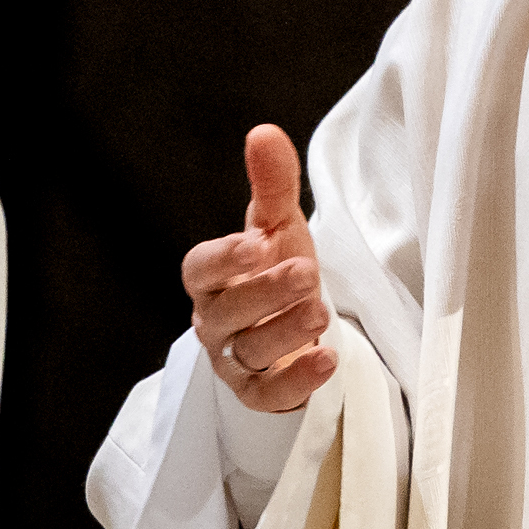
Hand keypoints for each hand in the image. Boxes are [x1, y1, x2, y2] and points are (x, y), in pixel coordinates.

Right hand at [183, 124, 334, 412]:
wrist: (293, 326)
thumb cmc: (276, 269)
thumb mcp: (278, 226)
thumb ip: (272, 184)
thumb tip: (264, 133)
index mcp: (213, 278)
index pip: (201, 268)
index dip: (224, 257)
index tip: (256, 244)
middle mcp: (217, 320)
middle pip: (227, 312)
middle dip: (264, 293)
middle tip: (305, 272)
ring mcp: (235, 359)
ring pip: (249, 352)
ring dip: (285, 332)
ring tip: (320, 312)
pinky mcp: (260, 392)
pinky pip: (270, 395)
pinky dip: (297, 381)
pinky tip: (327, 360)